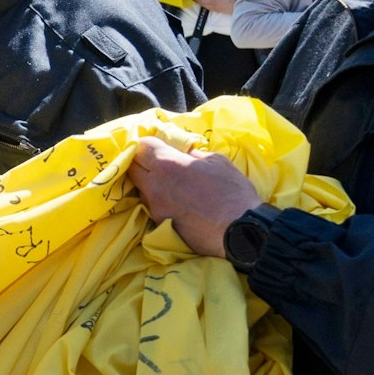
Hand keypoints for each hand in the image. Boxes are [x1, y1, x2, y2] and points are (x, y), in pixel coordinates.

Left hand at [127, 137, 264, 255]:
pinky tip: (176, 203)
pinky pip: (153, 207)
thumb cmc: (232, 191)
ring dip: (150, 183)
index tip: (159, 146)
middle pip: (132, 167)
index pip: (142, 146)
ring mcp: (154, 207)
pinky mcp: (159, 225)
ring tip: (169, 185)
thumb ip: (194, 155)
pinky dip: (160, 201)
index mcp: (167, 164)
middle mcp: (154, 185)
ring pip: (141, 188)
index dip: (150, 144)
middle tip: (158, 163)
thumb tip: (185, 155)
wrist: (240, 230)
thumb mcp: (216, 161)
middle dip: (142, 162)